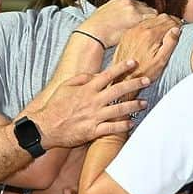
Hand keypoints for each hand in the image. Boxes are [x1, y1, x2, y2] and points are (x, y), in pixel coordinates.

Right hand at [32, 60, 149, 148]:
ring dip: (134, 106)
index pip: (108, 75)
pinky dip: (123, 125)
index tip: (134, 62)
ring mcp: (94, 116)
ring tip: (144, 103)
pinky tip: (132, 123)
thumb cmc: (55, 106)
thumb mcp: (65, 86)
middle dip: (135, 84)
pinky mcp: (93, 131)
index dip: (122, 67)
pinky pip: (112, 128)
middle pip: (119, 90)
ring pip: (120, 109)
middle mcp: (93, 101)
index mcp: (87, 89)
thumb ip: (82, 78)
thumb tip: (95, 74)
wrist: (45, 127)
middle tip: (147, 80)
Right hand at [80, 0, 158, 47]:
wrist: (92, 34)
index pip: (138, 5)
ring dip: (152, 22)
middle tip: (149, 29)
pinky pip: (153, 19)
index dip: (142, 14)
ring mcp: (133, 8)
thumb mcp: (105, 16)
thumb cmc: (96, 31)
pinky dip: (155, 25)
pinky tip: (154, 33)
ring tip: (153, 32)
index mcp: (120, 0)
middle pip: (146, 7)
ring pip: (152, 13)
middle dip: (148, 17)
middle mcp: (128, 1)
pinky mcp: (137, 17)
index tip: (142, 22)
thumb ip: (116, 14)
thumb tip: (120, 20)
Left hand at [112, 14, 180, 85]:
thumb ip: (170, 44)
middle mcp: (140, 29)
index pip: (169, 21)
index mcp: (150, 35)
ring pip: (151, 19)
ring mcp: (132, 31)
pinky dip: (150, 26)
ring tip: (165, 32)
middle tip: (175, 29)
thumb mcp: (161, 61)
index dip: (178, 24)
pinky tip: (152, 35)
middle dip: (170, 22)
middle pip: (160, 17)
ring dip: (160, 23)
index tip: (181, 29)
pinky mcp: (127, 34)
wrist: (122, 78)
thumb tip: (176, 30)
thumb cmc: (143, 72)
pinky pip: (141, 24)